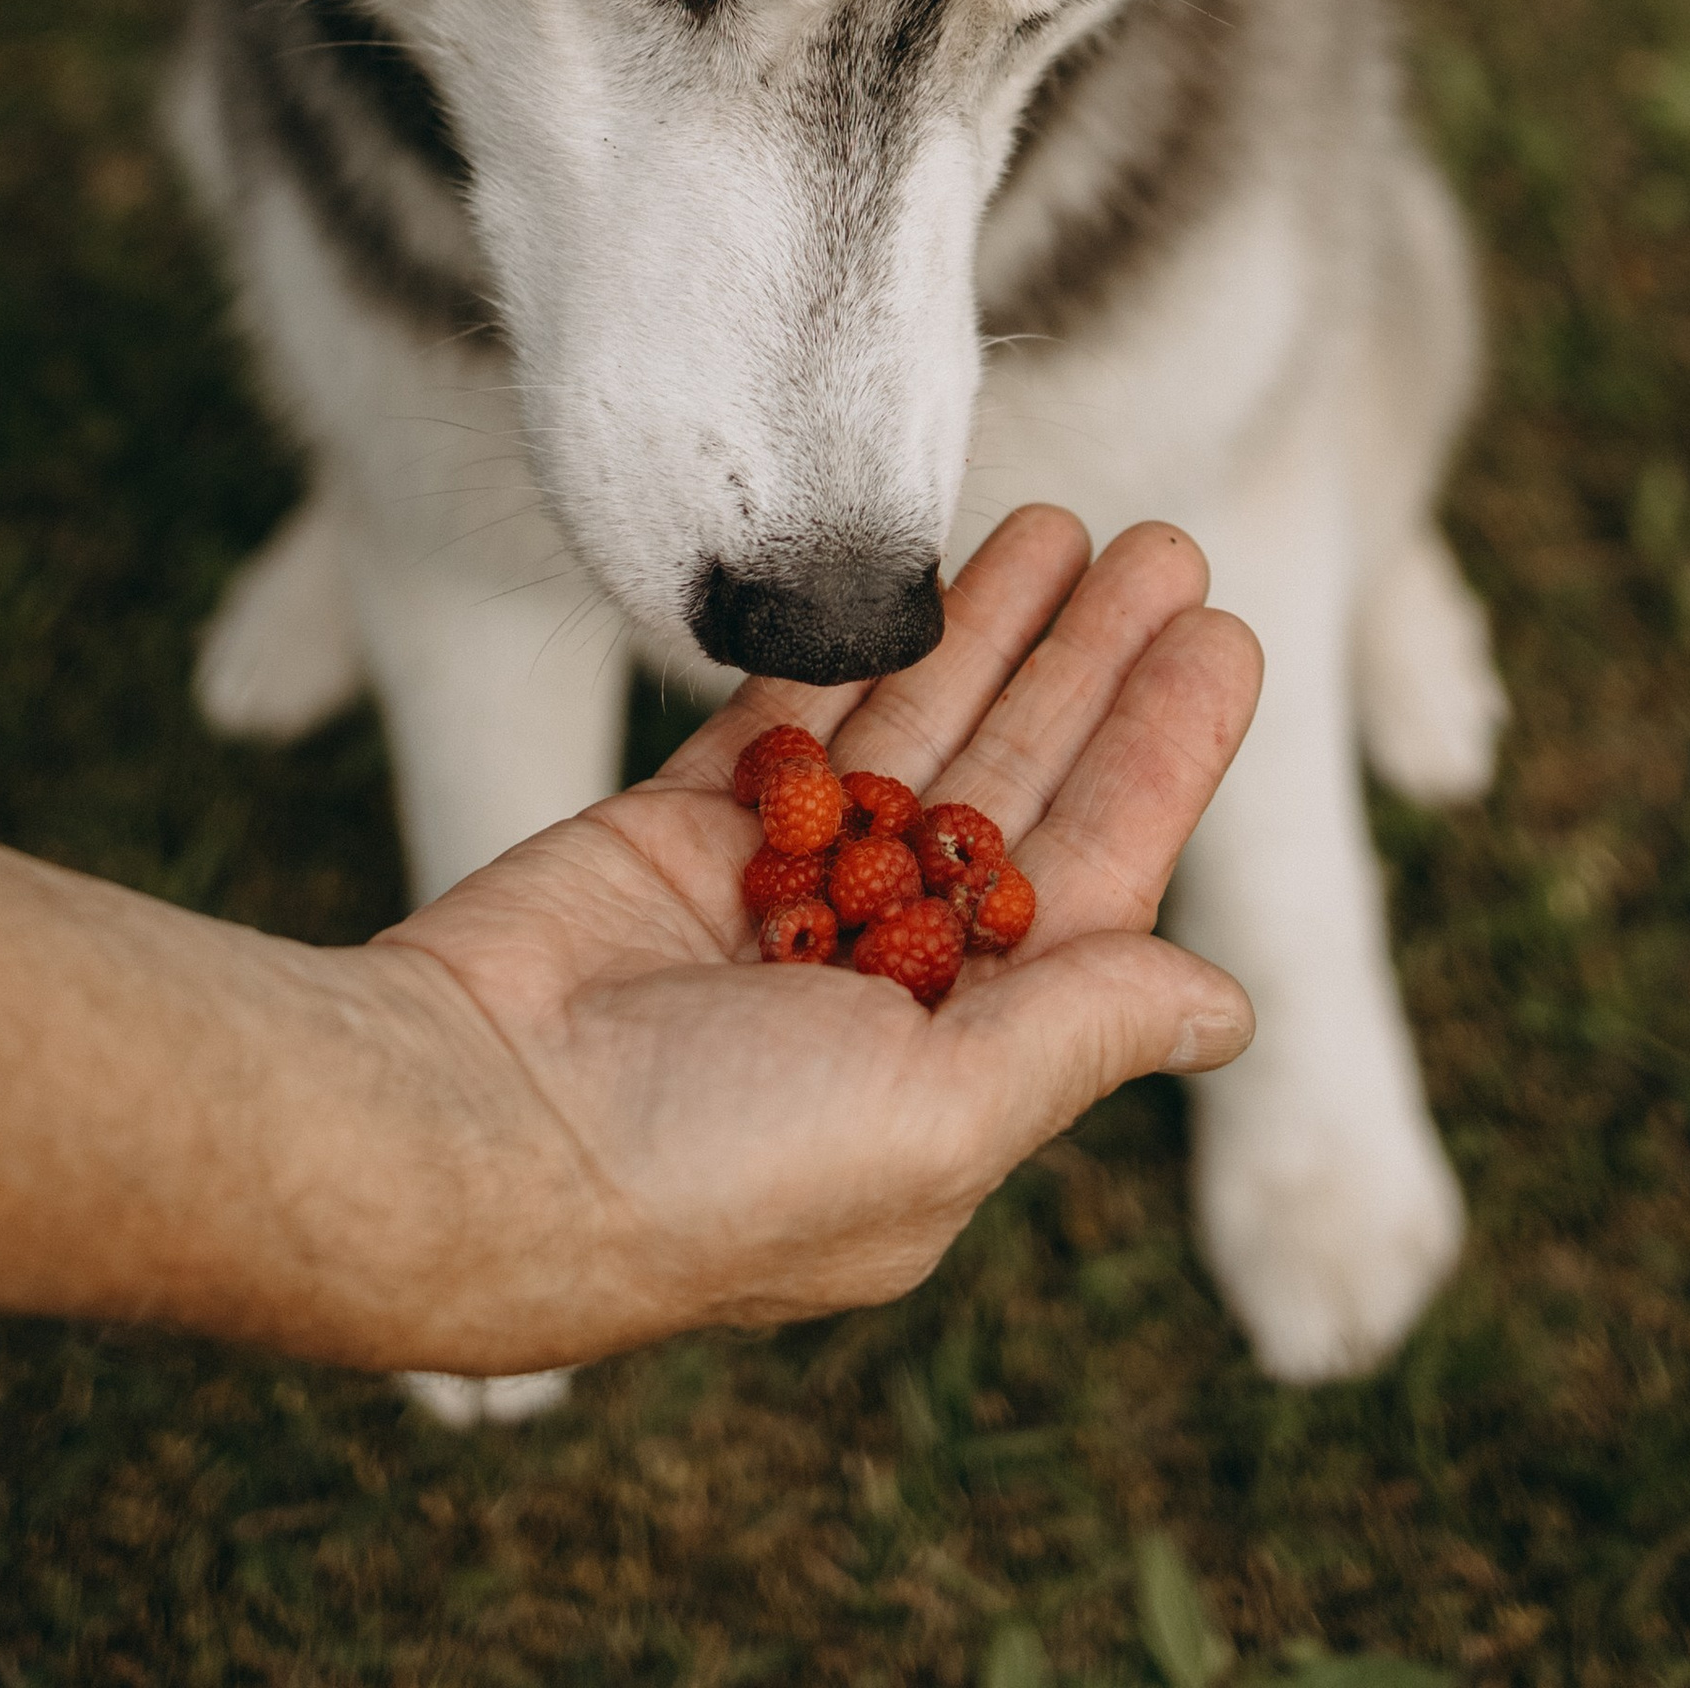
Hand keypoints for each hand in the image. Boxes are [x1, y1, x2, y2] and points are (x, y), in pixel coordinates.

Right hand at [340, 507, 1259, 1373]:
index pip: (1092, 883)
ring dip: (989, 632)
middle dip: (1091, 668)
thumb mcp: (935, 1118)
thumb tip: (1228, 1005)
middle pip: (1013, 788)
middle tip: (1166, 545)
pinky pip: (788, 718)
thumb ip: (1078, 1033)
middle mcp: (875, 984)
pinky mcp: (676, 832)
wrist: (461, 1129)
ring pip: (910, 733)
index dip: (1161, 756)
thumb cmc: (707, 1167)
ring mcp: (771, 900)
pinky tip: (919, 567)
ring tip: (1067, 521)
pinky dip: (853, 647)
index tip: (1223, 640)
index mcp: (954, 1070)